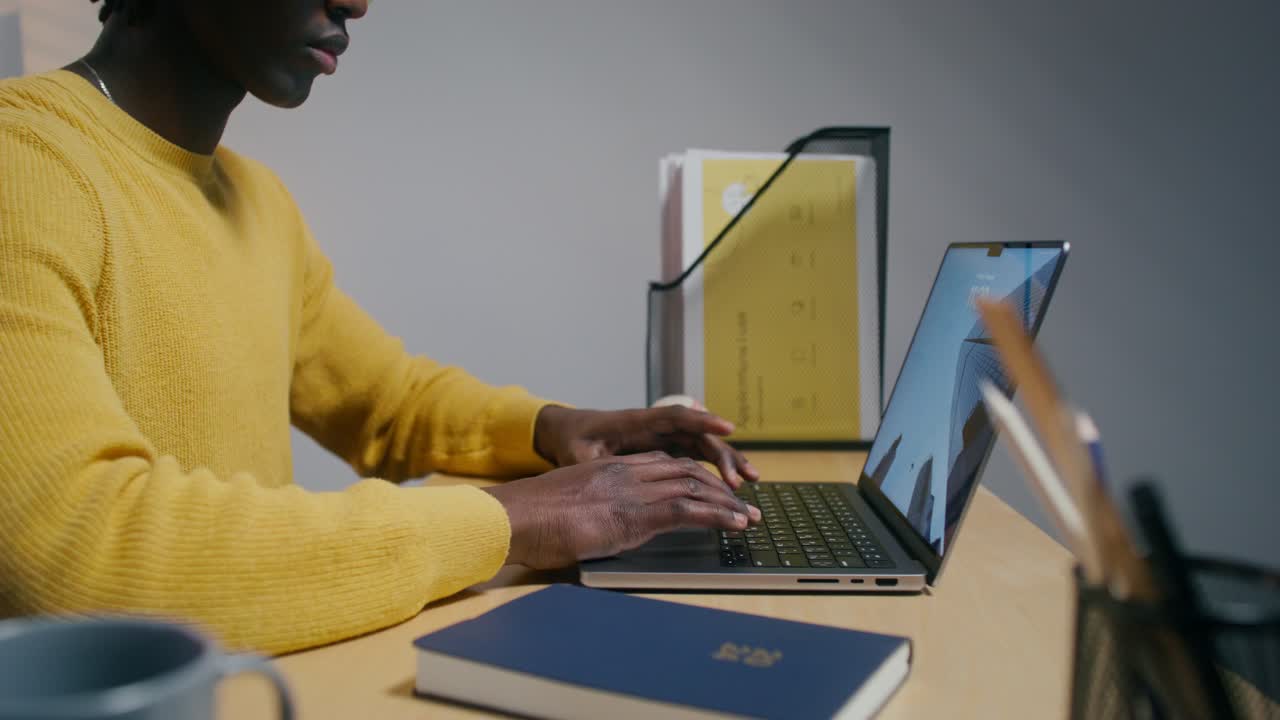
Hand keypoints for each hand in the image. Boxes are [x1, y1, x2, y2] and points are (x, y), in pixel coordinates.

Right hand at [483, 451, 761, 568]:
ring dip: (726, 502)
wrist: (512, 517)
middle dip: (717, 486)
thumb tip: (599, 529)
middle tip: (742, 504)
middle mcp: (624, 472)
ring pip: (693, 485)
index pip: (662, 464)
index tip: (711, 490)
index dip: (691, 476)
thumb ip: (591, 512)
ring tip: (749, 517)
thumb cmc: (528, 521)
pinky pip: (687, 509)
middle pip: (684, 470)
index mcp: (608, 469)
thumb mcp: (567, 510)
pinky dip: (718, 515)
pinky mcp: (633, 512)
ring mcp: (630, 489)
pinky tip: (735, 524)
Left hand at [533, 405, 760, 488]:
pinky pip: (695, 455)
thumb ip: (595, 464)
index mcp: (636, 422)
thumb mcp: (579, 455)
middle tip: (740, 478)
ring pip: (701, 446)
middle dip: (722, 454)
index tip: (727, 427)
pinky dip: (714, 468)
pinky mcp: (664, 449)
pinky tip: (732, 484)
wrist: (568, 432)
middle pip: (697, 435)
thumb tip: (609, 472)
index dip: (702, 420)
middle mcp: (655, 427)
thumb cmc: (573, 442)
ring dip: (725, 461)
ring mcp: (662, 437)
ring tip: (749, 480)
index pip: (675, 416)